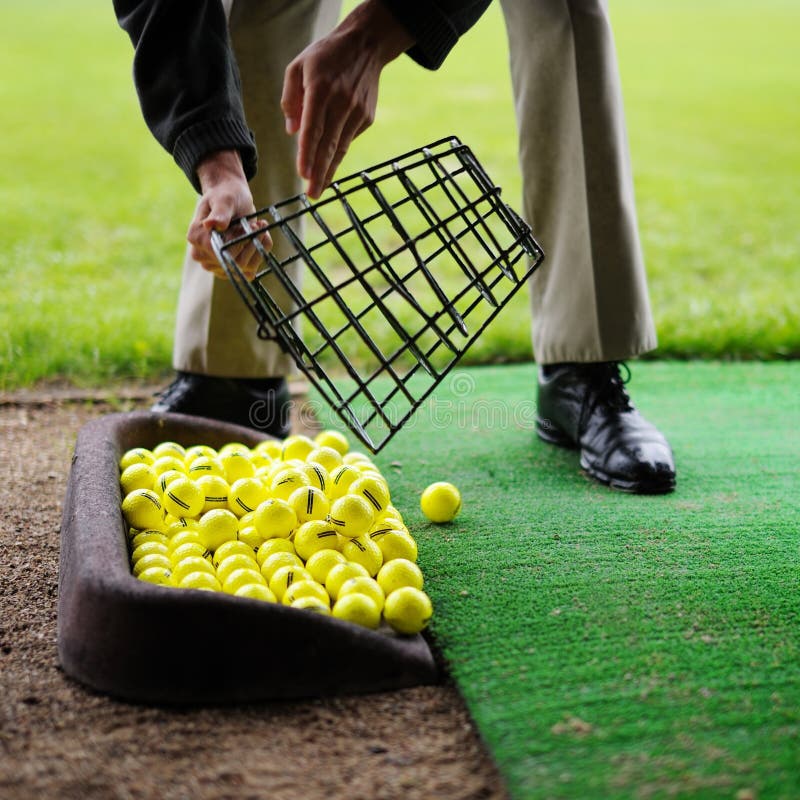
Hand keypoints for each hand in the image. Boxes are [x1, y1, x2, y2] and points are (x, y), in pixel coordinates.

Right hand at [187, 149, 270, 280]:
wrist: (230, 198)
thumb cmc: (226, 196)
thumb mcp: (225, 200)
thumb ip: (220, 213)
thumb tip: (210, 225)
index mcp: (197, 238)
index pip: (223, 251)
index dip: (242, 240)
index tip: (253, 225)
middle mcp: (203, 256)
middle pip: (236, 262)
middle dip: (251, 243)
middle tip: (258, 224)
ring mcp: (216, 266)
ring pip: (245, 268)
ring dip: (258, 247)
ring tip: (259, 227)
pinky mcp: (230, 270)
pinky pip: (250, 271)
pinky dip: (260, 254)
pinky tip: (261, 238)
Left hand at [281, 0, 413, 197]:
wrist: (366, 44)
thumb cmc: (325, 56)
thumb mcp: (298, 67)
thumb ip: (290, 98)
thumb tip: (292, 132)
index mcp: (320, 89)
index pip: (313, 129)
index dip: (308, 154)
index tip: (303, 174)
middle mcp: (341, 103)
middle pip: (328, 145)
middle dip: (319, 172)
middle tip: (312, 194)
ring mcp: (357, 112)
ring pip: (341, 147)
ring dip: (329, 170)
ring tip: (320, 189)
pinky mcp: (367, 117)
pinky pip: (348, 138)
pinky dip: (338, 152)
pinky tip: (329, 162)